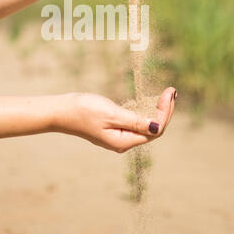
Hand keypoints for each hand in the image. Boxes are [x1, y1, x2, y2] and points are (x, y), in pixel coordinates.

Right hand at [52, 87, 175, 152]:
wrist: (61, 111)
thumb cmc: (84, 111)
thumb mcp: (112, 114)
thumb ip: (135, 121)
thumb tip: (158, 126)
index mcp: (124, 141)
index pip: (155, 130)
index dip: (165, 112)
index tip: (169, 93)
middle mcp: (123, 141)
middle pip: (153, 129)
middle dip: (164, 110)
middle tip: (171, 91)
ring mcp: (118, 136)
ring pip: (145, 126)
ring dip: (156, 110)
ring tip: (165, 95)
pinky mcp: (113, 128)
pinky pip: (135, 122)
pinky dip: (144, 111)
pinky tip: (147, 102)